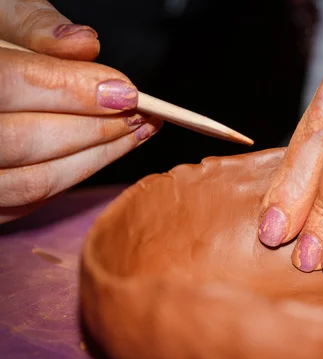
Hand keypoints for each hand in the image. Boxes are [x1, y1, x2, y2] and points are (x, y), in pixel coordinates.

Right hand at [0, 0, 161, 223]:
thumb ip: (35, 28)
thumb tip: (84, 44)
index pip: (12, 82)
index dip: (75, 90)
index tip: (127, 92)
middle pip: (27, 139)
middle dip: (96, 128)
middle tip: (142, 115)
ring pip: (35, 179)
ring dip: (97, 157)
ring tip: (136, 133)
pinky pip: (31, 199)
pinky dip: (75, 175)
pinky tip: (105, 152)